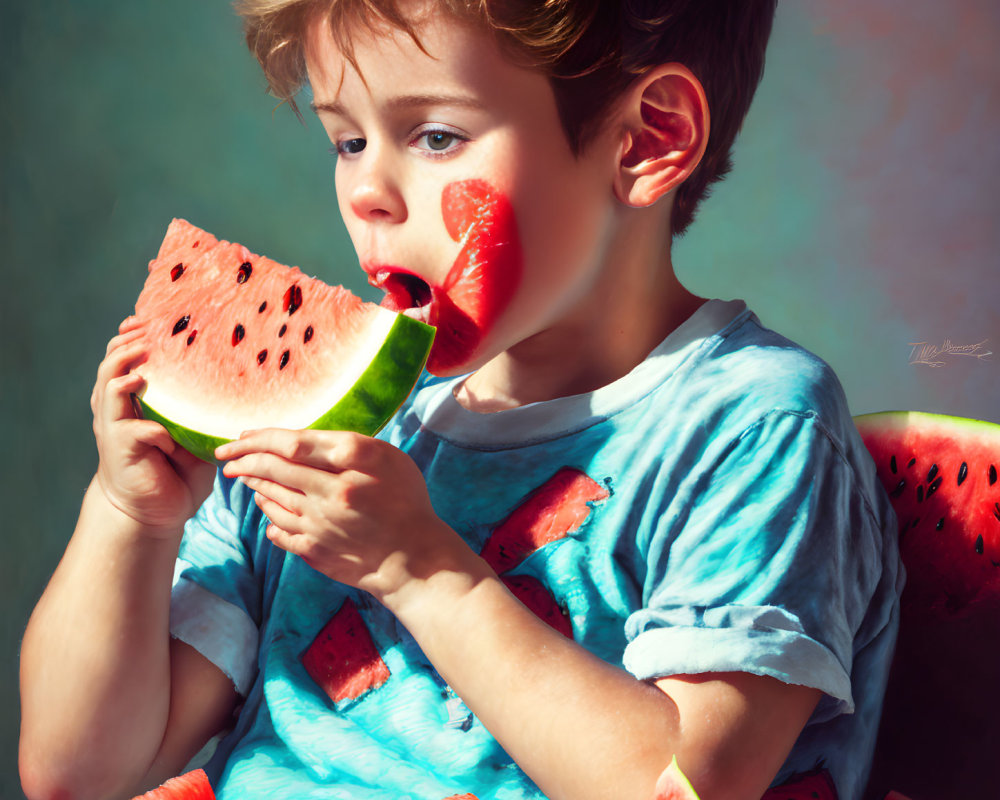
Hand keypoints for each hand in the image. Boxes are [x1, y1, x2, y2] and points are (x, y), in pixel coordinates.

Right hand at [91, 317, 215, 531]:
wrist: (154, 514)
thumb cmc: (176, 473)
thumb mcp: (194, 437)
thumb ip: (203, 414)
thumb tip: (236, 387)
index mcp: (135, 403)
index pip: (126, 360)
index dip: (132, 337)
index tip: (147, 319)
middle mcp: (120, 411)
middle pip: (110, 364)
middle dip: (124, 343)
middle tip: (143, 329)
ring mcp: (117, 429)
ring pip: (108, 387)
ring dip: (123, 369)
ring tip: (140, 358)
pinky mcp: (122, 450)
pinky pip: (133, 429)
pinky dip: (151, 428)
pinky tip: (165, 435)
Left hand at [216, 429, 479, 599]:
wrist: (414, 558)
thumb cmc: (406, 501)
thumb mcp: (388, 459)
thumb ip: (346, 446)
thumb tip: (299, 441)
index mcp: (354, 462)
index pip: (293, 442)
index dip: (260, 437)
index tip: (241, 436)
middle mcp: (333, 491)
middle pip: (274, 468)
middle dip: (243, 459)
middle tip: (226, 455)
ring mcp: (321, 523)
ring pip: (271, 497)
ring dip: (253, 483)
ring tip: (243, 475)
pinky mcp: (314, 549)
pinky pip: (278, 528)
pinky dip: (267, 514)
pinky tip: (266, 505)